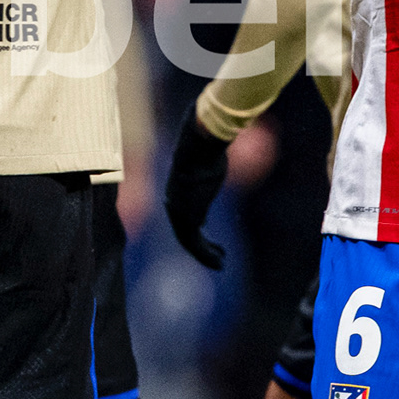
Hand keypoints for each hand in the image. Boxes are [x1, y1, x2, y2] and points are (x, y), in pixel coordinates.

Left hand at [163, 115, 233, 268]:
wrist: (200, 147)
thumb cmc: (207, 146)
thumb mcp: (211, 154)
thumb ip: (214, 157)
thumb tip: (224, 135)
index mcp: (178, 191)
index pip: (185, 215)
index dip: (196, 228)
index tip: (207, 234)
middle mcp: (174, 203)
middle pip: (185, 231)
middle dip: (200, 245)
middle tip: (216, 255)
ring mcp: (179, 212)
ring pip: (190, 241)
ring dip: (205, 255)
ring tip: (220, 263)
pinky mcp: (187, 218)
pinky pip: (195, 244)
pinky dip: (206, 255)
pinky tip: (220, 261)